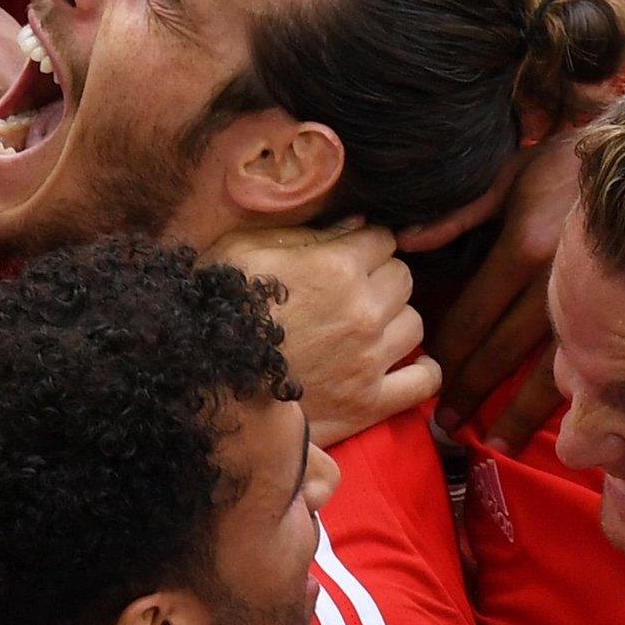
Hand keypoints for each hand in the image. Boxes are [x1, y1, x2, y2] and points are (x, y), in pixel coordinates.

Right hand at [201, 220, 439, 447]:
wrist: (203, 380)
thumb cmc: (216, 306)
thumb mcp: (244, 249)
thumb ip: (303, 231)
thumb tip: (356, 222)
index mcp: (337, 267)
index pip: (382, 239)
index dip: (363, 245)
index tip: (347, 255)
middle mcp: (364, 310)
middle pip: (403, 278)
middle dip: (382, 278)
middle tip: (353, 290)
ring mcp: (370, 359)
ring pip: (414, 323)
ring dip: (394, 320)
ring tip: (367, 326)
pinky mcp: (369, 402)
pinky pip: (422, 381)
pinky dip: (422, 371)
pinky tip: (408, 364)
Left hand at [403, 131, 579, 450]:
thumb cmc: (566, 166)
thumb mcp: (506, 176)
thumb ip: (455, 213)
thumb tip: (404, 241)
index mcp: (525, 250)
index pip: (475, 313)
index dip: (448, 349)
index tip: (428, 373)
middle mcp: (560, 284)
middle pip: (505, 351)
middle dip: (473, 391)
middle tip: (447, 427)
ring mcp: (596, 304)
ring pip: (551, 371)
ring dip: (522, 412)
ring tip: (496, 443)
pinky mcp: (623, 315)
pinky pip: (593, 365)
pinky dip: (572, 398)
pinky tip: (561, 426)